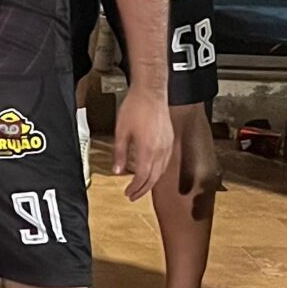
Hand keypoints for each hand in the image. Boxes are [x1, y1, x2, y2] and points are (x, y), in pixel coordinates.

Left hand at [113, 85, 176, 202]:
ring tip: (141, 187)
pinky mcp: (170, 140)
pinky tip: (153, 172)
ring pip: (161, 171)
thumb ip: (119, 153)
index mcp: (147, 150)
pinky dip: (158, 171)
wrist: (151, 92)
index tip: (128, 193)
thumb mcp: (121, 131)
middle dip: (143, 189)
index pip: (142, 177)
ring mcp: (167, 146)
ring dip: (151, 182)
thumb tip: (116, 170)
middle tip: (133, 196)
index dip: (135, 188)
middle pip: (153, 178)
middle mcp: (160, 150)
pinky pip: (166, 162)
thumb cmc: (135, 107)